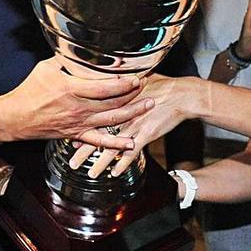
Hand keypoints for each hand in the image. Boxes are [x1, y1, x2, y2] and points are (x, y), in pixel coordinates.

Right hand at [0, 58, 150, 146]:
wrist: (15, 118)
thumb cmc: (28, 91)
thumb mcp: (45, 68)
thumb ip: (65, 59)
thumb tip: (80, 47)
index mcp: (71, 89)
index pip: (105, 86)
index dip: (125, 82)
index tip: (137, 75)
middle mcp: (78, 108)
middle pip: (114, 102)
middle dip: (134, 93)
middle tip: (148, 85)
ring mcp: (78, 124)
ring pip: (112, 119)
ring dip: (133, 112)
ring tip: (149, 105)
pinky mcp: (76, 135)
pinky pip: (99, 142)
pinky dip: (117, 144)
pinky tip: (132, 143)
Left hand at [70, 75, 200, 177]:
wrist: (181, 94)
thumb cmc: (161, 84)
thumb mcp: (135, 78)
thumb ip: (120, 82)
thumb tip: (109, 76)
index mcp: (117, 100)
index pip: (93, 116)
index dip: (81, 127)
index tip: (68, 136)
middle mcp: (122, 114)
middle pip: (98, 134)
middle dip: (84, 150)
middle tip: (72, 161)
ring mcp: (133, 125)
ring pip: (112, 147)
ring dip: (100, 162)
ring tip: (90, 173)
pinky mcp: (146, 134)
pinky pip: (132, 152)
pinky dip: (123, 163)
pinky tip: (115, 173)